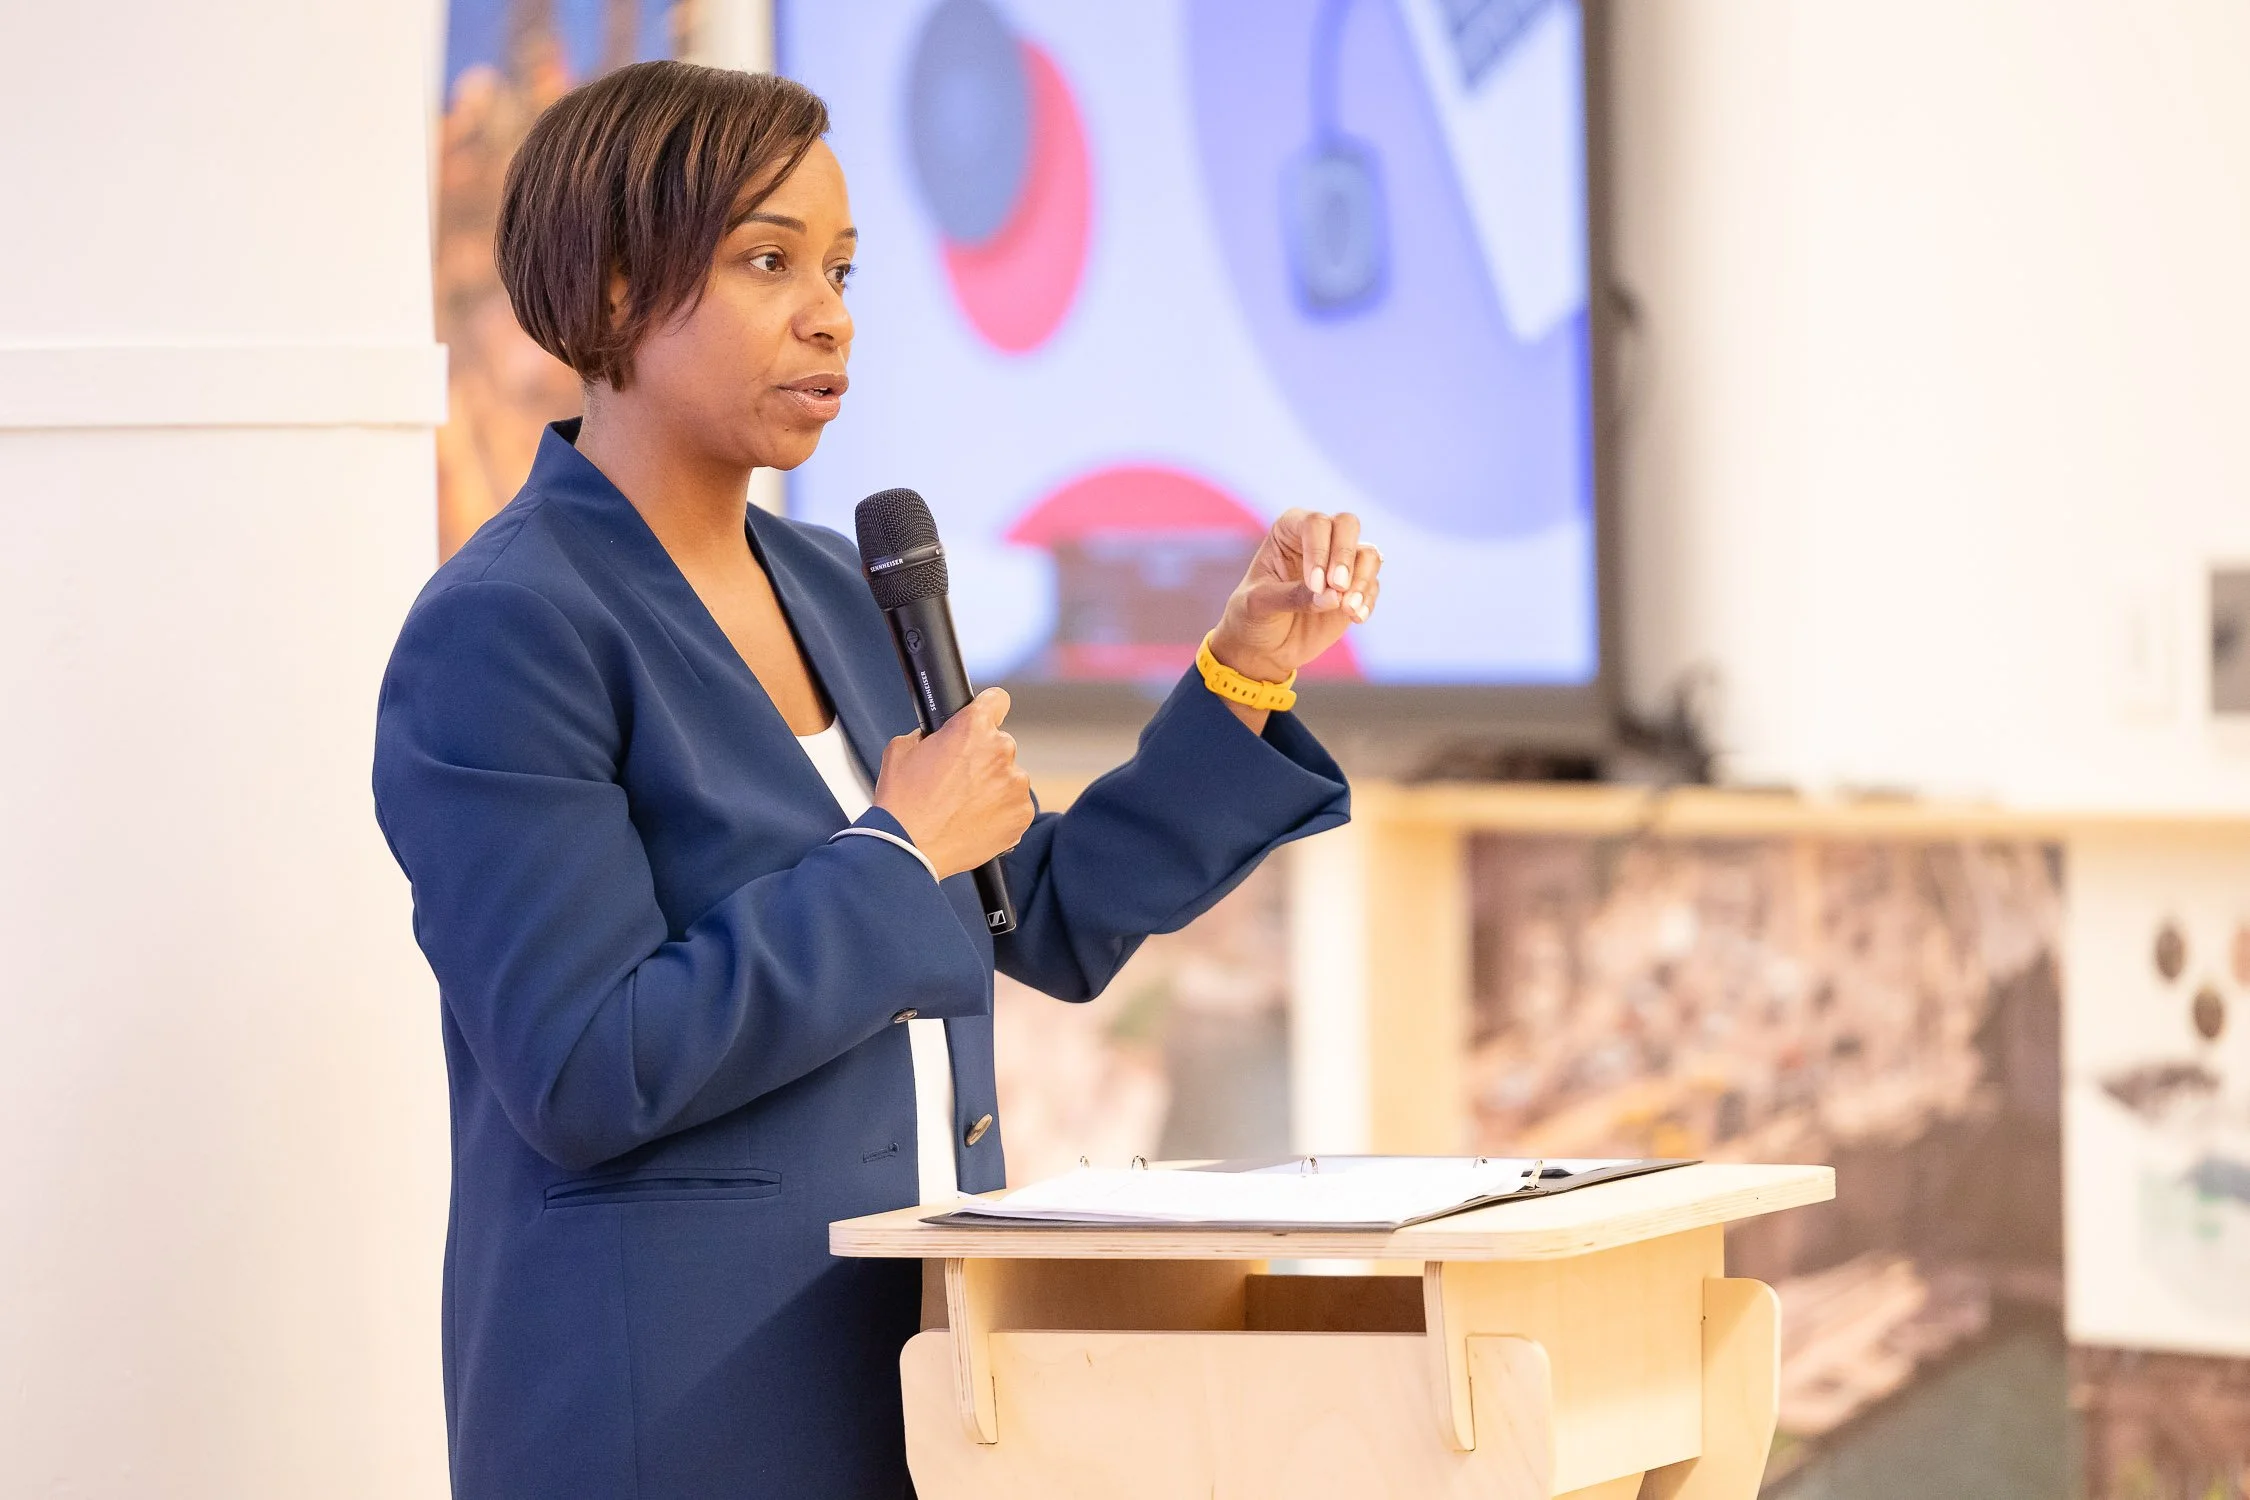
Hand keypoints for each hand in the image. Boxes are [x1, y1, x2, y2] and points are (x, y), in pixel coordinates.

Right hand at [871, 688, 1033, 878]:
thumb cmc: (903, 802)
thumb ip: (928, 734)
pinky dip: (1000, 813)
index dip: (988, 709)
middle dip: (982, 758)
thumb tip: (938, 736)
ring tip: (963, 807)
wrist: (910, 848)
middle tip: (957, 781)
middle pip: (999, 745)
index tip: (986, 719)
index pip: (997, 700)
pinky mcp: (1022, 814)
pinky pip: (1015, 806)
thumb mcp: (901, 749)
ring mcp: (1015, 784)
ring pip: (1009, 778)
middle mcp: (1000, 751)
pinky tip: (975, 821)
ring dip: (993, 787)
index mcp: (972, 727)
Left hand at [1207, 509, 1383, 684]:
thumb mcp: (1261, 604)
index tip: (1314, 585)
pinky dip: (1367, 601)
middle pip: (1348, 525)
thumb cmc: (1253, 616)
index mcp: (1289, 531)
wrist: (1263, 647)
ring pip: (1368, 554)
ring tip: (1347, 610)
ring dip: (1362, 581)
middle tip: (1337, 586)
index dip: (1319, 551)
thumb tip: (1334, 596)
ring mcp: (1339, 563)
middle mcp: (1318, 540)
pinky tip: (1354, 618)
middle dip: (1345, 556)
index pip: (1314, 523)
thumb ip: (1293, 596)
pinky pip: (1373, 585)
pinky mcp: (1354, 589)